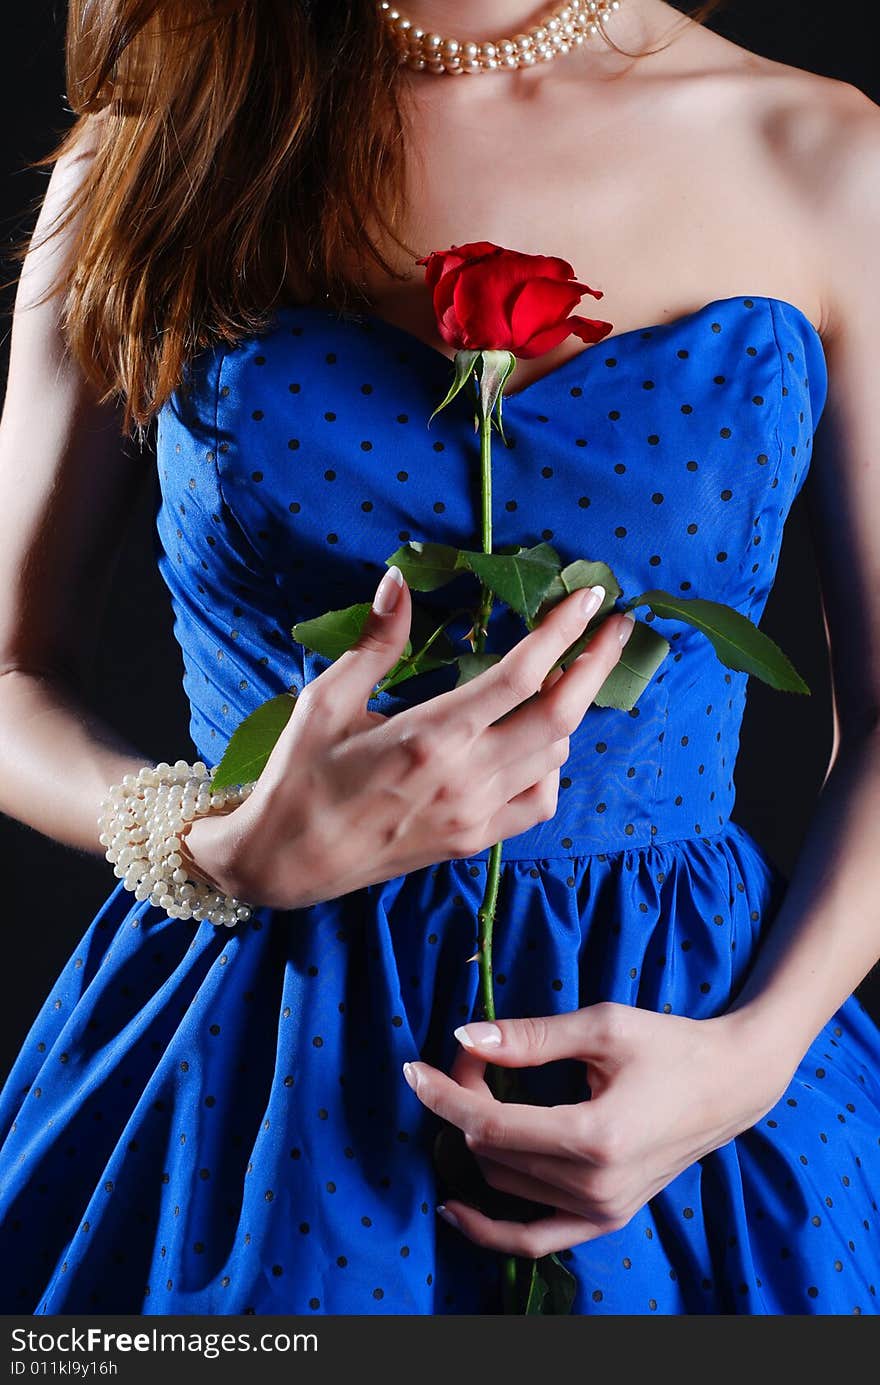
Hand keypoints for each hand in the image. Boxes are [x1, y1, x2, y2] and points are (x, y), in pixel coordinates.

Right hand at [185, 569, 633, 908]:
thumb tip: (398, 581)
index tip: (589, 598)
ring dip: (571, 711)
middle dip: (598, 665)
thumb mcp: (326, 702)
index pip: (521, 676)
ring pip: (556, 757)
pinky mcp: (474, 843)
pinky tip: (538, 744)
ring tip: (568, 676)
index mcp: (431, 737)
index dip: (563, 632)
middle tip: (616, 627)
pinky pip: (539, 802)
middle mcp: (466, 778)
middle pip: (561, 715)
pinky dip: (552, 767)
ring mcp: (476, 816)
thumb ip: (374, 644)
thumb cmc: (299, 776)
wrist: (285, 863)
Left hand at [403, 1002, 796, 1256]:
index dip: (444, 1095)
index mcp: (595, 1137)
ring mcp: (602, 1211)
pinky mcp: (606, 1220)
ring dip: (477, 1140)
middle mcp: (596, 1186)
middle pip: (491, 1151)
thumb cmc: (670, 1045)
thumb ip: (530, 1037)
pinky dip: (490, 1228)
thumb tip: (465, 1037)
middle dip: (464, 1102)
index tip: (413, 1068)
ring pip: (503, 1184)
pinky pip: (533, 1239)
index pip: (490, 1125)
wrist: (730, 1084)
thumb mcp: (601, 1027)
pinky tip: (456, 1206)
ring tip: (482, 1092)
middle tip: (473, 1057)